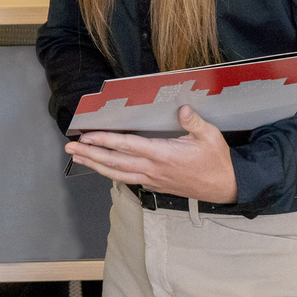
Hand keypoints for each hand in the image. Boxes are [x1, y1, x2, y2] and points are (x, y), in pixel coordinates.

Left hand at [66, 106, 238, 202]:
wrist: (226, 187)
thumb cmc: (217, 161)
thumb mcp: (210, 136)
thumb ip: (194, 122)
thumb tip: (182, 109)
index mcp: (162, 154)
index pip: (127, 146)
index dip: (105, 141)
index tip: (87, 136)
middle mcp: (153, 169)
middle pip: (115, 162)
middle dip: (90, 155)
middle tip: (70, 149)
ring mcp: (153, 179)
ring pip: (118, 174)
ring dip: (96, 165)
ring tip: (78, 158)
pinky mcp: (156, 185)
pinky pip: (128, 179)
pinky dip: (112, 174)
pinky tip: (103, 168)